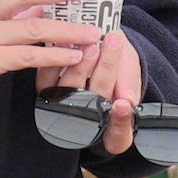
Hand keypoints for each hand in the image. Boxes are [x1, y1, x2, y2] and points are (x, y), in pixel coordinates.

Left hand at [39, 30, 143, 154]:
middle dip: (106, 69)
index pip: (119, 135)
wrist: (99, 53)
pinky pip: (49, 79)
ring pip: (73, 89)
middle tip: (114, 44)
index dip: (121, 120)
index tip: (124, 103)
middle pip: (96, 101)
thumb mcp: (129, 72)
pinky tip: (70, 43)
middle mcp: (88, 122)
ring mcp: (65, 107)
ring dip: (82, 64)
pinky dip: (59, 59)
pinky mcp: (47, 91)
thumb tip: (127, 99)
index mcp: (114, 128)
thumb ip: (129, 83)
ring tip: (92, 44)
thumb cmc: (117, 68)